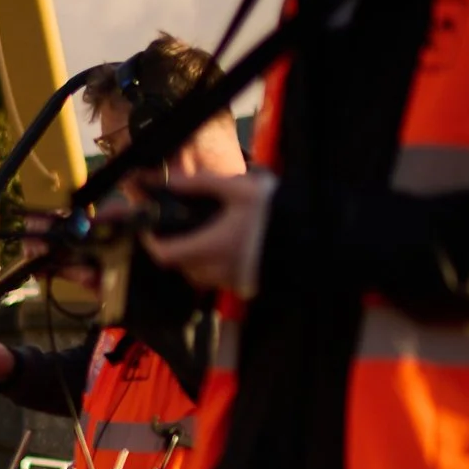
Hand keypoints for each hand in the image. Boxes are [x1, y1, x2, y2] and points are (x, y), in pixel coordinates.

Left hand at [143, 170, 275, 298]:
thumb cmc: (276, 211)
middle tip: (182, 228)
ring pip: (199, 275)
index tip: (151, 228)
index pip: (163, 254)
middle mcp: (217, 270)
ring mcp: (232, 282)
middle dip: (176, 249)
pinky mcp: (246, 287)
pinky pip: (220, 281)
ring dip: (195, 259)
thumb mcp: (240, 188)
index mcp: (210, 246)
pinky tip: (230, 248)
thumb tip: (169, 180)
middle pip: (180, 266)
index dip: (151, 242)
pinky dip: (216, 267)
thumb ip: (201, 184)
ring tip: (207, 236)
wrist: (317, 237)